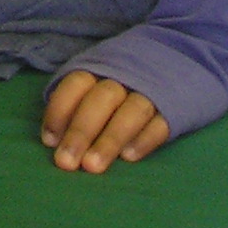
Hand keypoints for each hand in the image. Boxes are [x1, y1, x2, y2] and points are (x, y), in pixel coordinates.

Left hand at [40, 71, 169, 172]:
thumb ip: (76, 106)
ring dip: (110, 139)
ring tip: (92, 166)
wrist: (178, 60)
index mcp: (100, 68)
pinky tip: (129, 158)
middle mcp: (124, 77)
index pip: (77, 83)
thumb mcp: (98, 82)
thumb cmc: (123, 82)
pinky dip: (144, 140)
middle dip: (81, 131)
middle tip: (66, 163)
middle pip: (101, 100)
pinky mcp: (174, 109)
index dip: (60, 110)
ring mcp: (151, 92)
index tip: (49, 141)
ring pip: (131, 112)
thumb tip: (53, 140)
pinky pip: (160, 124)